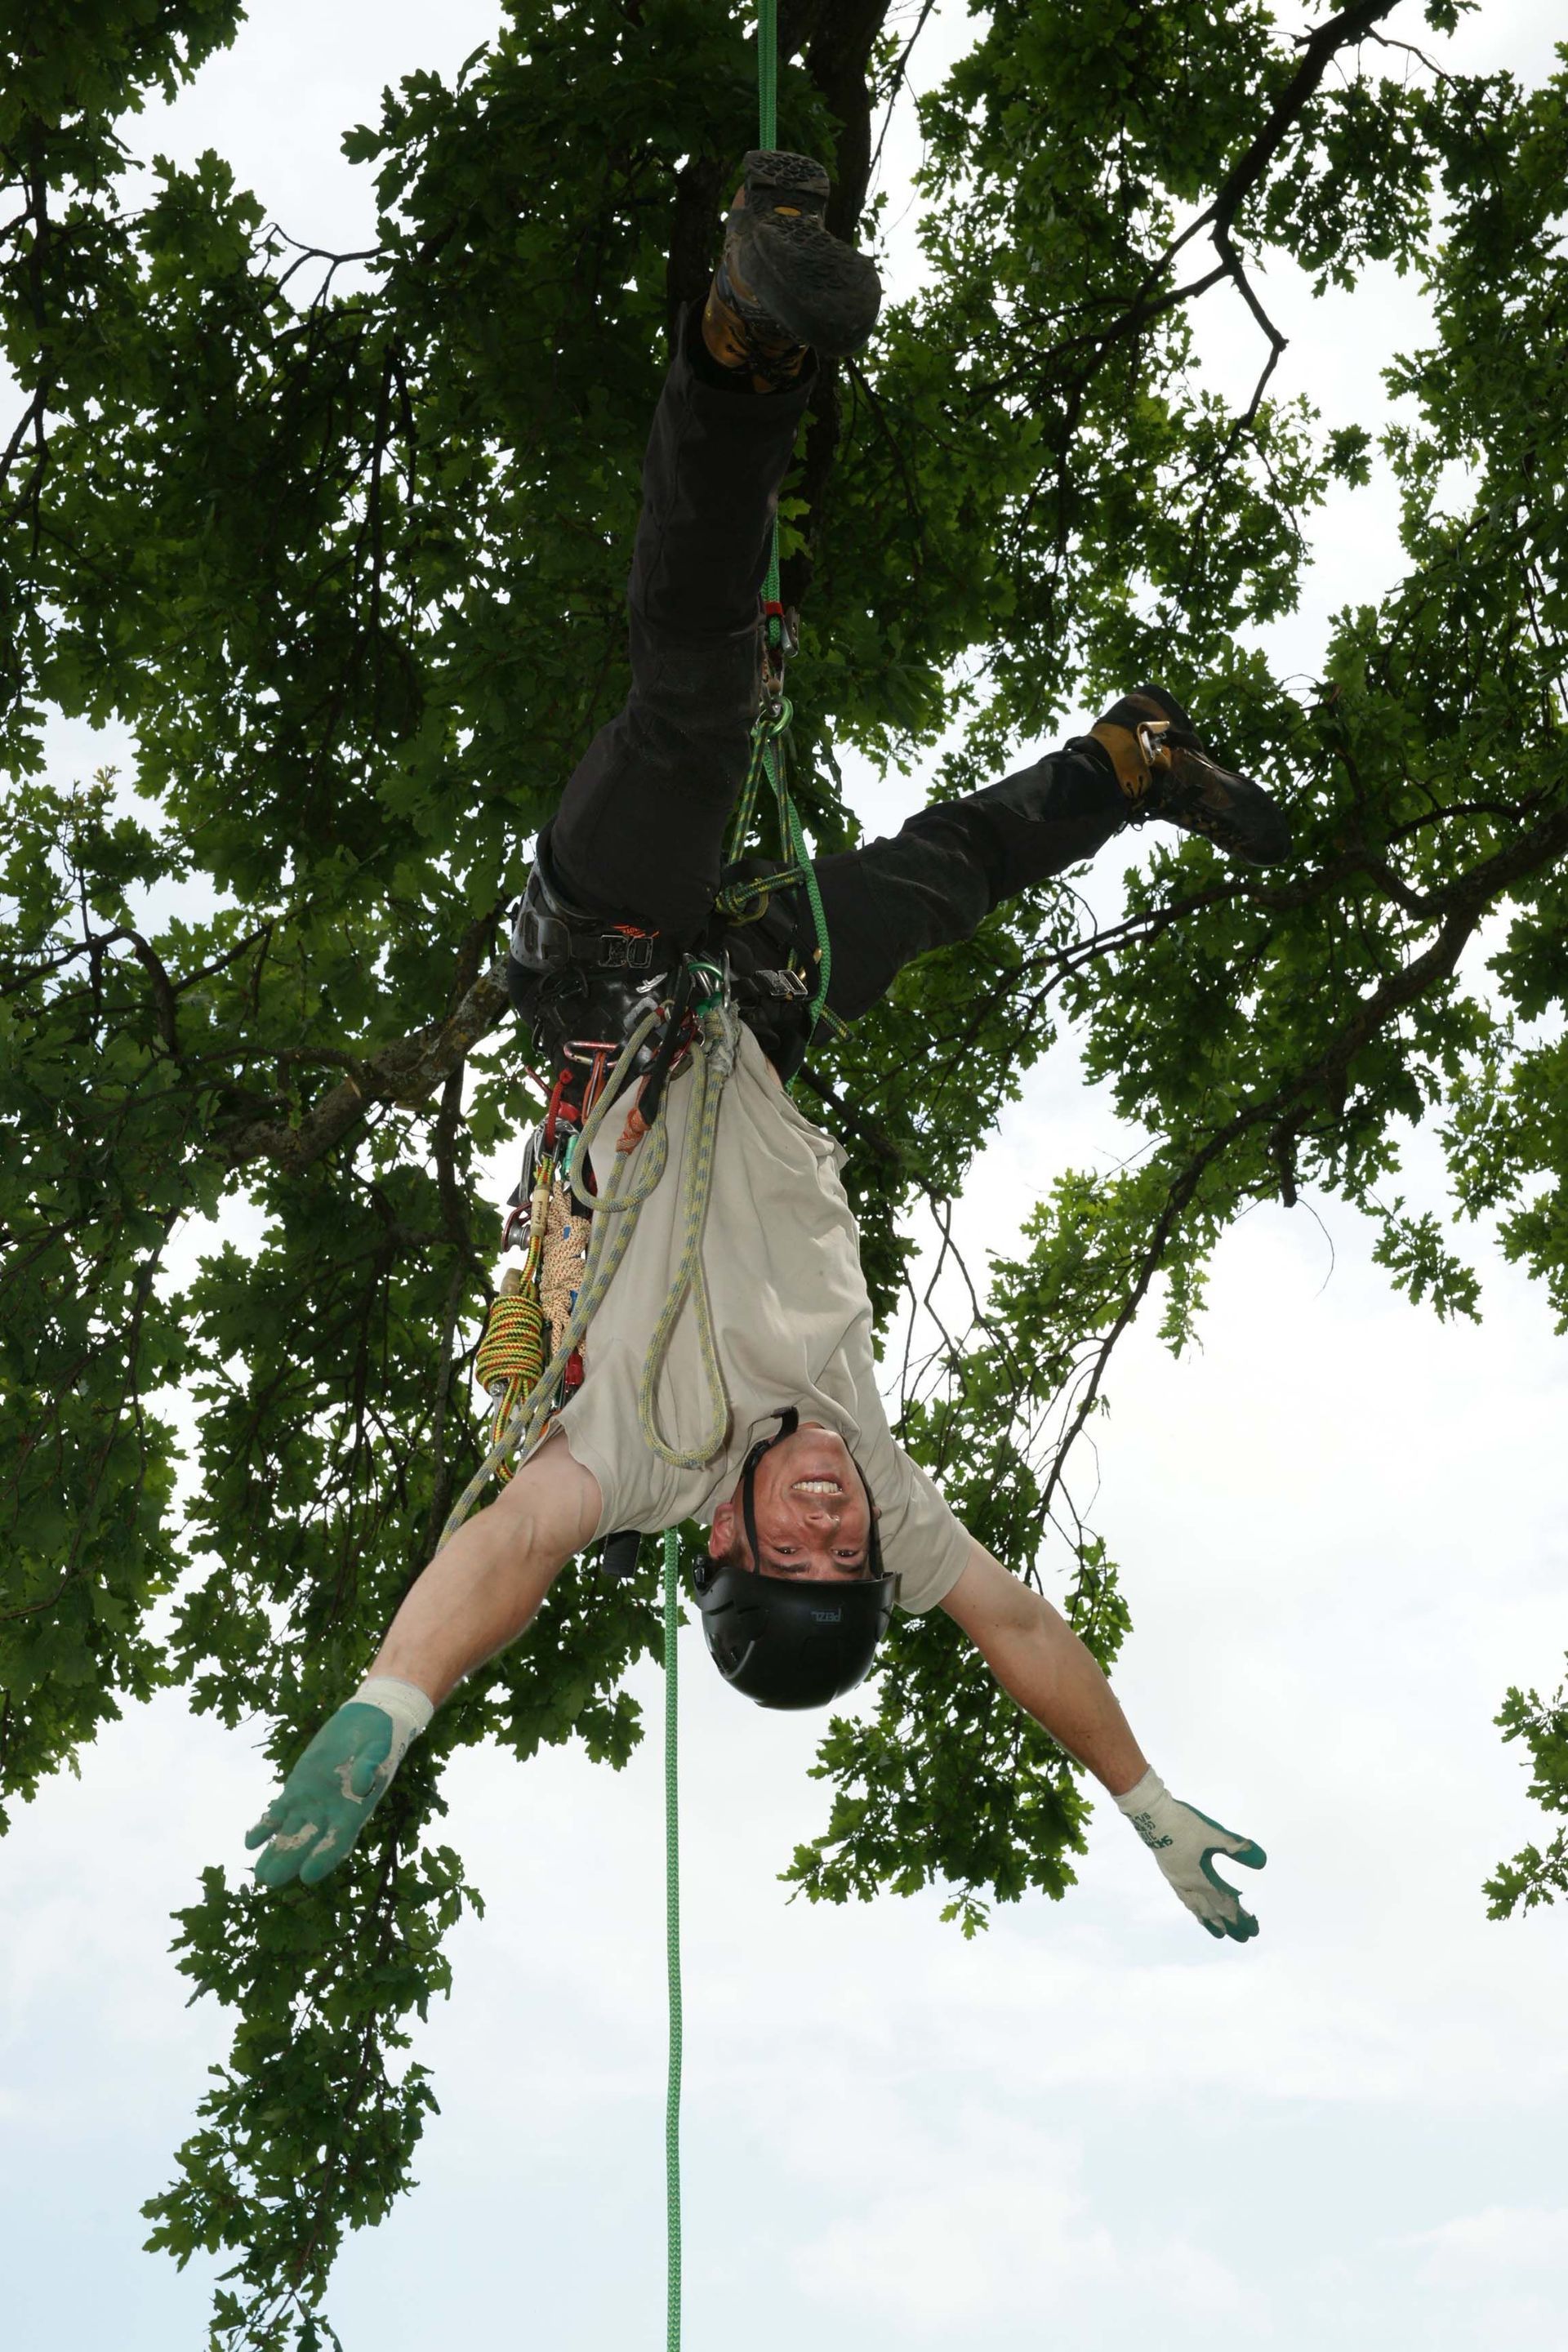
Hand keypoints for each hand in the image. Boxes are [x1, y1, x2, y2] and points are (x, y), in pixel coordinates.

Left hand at [247, 1696, 409, 1888]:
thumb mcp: (379, 1749)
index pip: (338, 1840)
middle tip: (270, 1880)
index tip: (308, 1875)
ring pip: (290, 1832)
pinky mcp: (296, 1789)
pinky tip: (250, 1842)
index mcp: (355, 1810)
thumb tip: (361, 1784)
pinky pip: (278, 1812)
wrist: (366, 1722)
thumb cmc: (379, 1739)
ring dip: (274, 1851)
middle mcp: (331, 1813)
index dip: (324, 1858)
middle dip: (289, 1860)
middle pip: (308, 1842)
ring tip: (259, 1873)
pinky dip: (265, 1827)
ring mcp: (311, 1802)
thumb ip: (369, 1766)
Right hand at [1115, 1769, 1265, 1942]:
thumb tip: (1262, 1860)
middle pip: (1211, 1911)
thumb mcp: (1213, 1833)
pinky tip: (1194, 1907)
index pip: (1224, 1903)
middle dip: (1228, 1925)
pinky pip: (1184, 1898)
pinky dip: (1194, 1908)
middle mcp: (1188, 1885)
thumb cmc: (1183, 1824)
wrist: (1151, 1814)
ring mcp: (1176, 1880)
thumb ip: (1235, 1847)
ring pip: (1195, 1908)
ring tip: (1219, 1933)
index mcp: (1199, 1878)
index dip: (1240, 1916)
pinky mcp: (1169, 1873)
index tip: (1252, 1928)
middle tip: (1243, 1938)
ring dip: (1209, 1921)